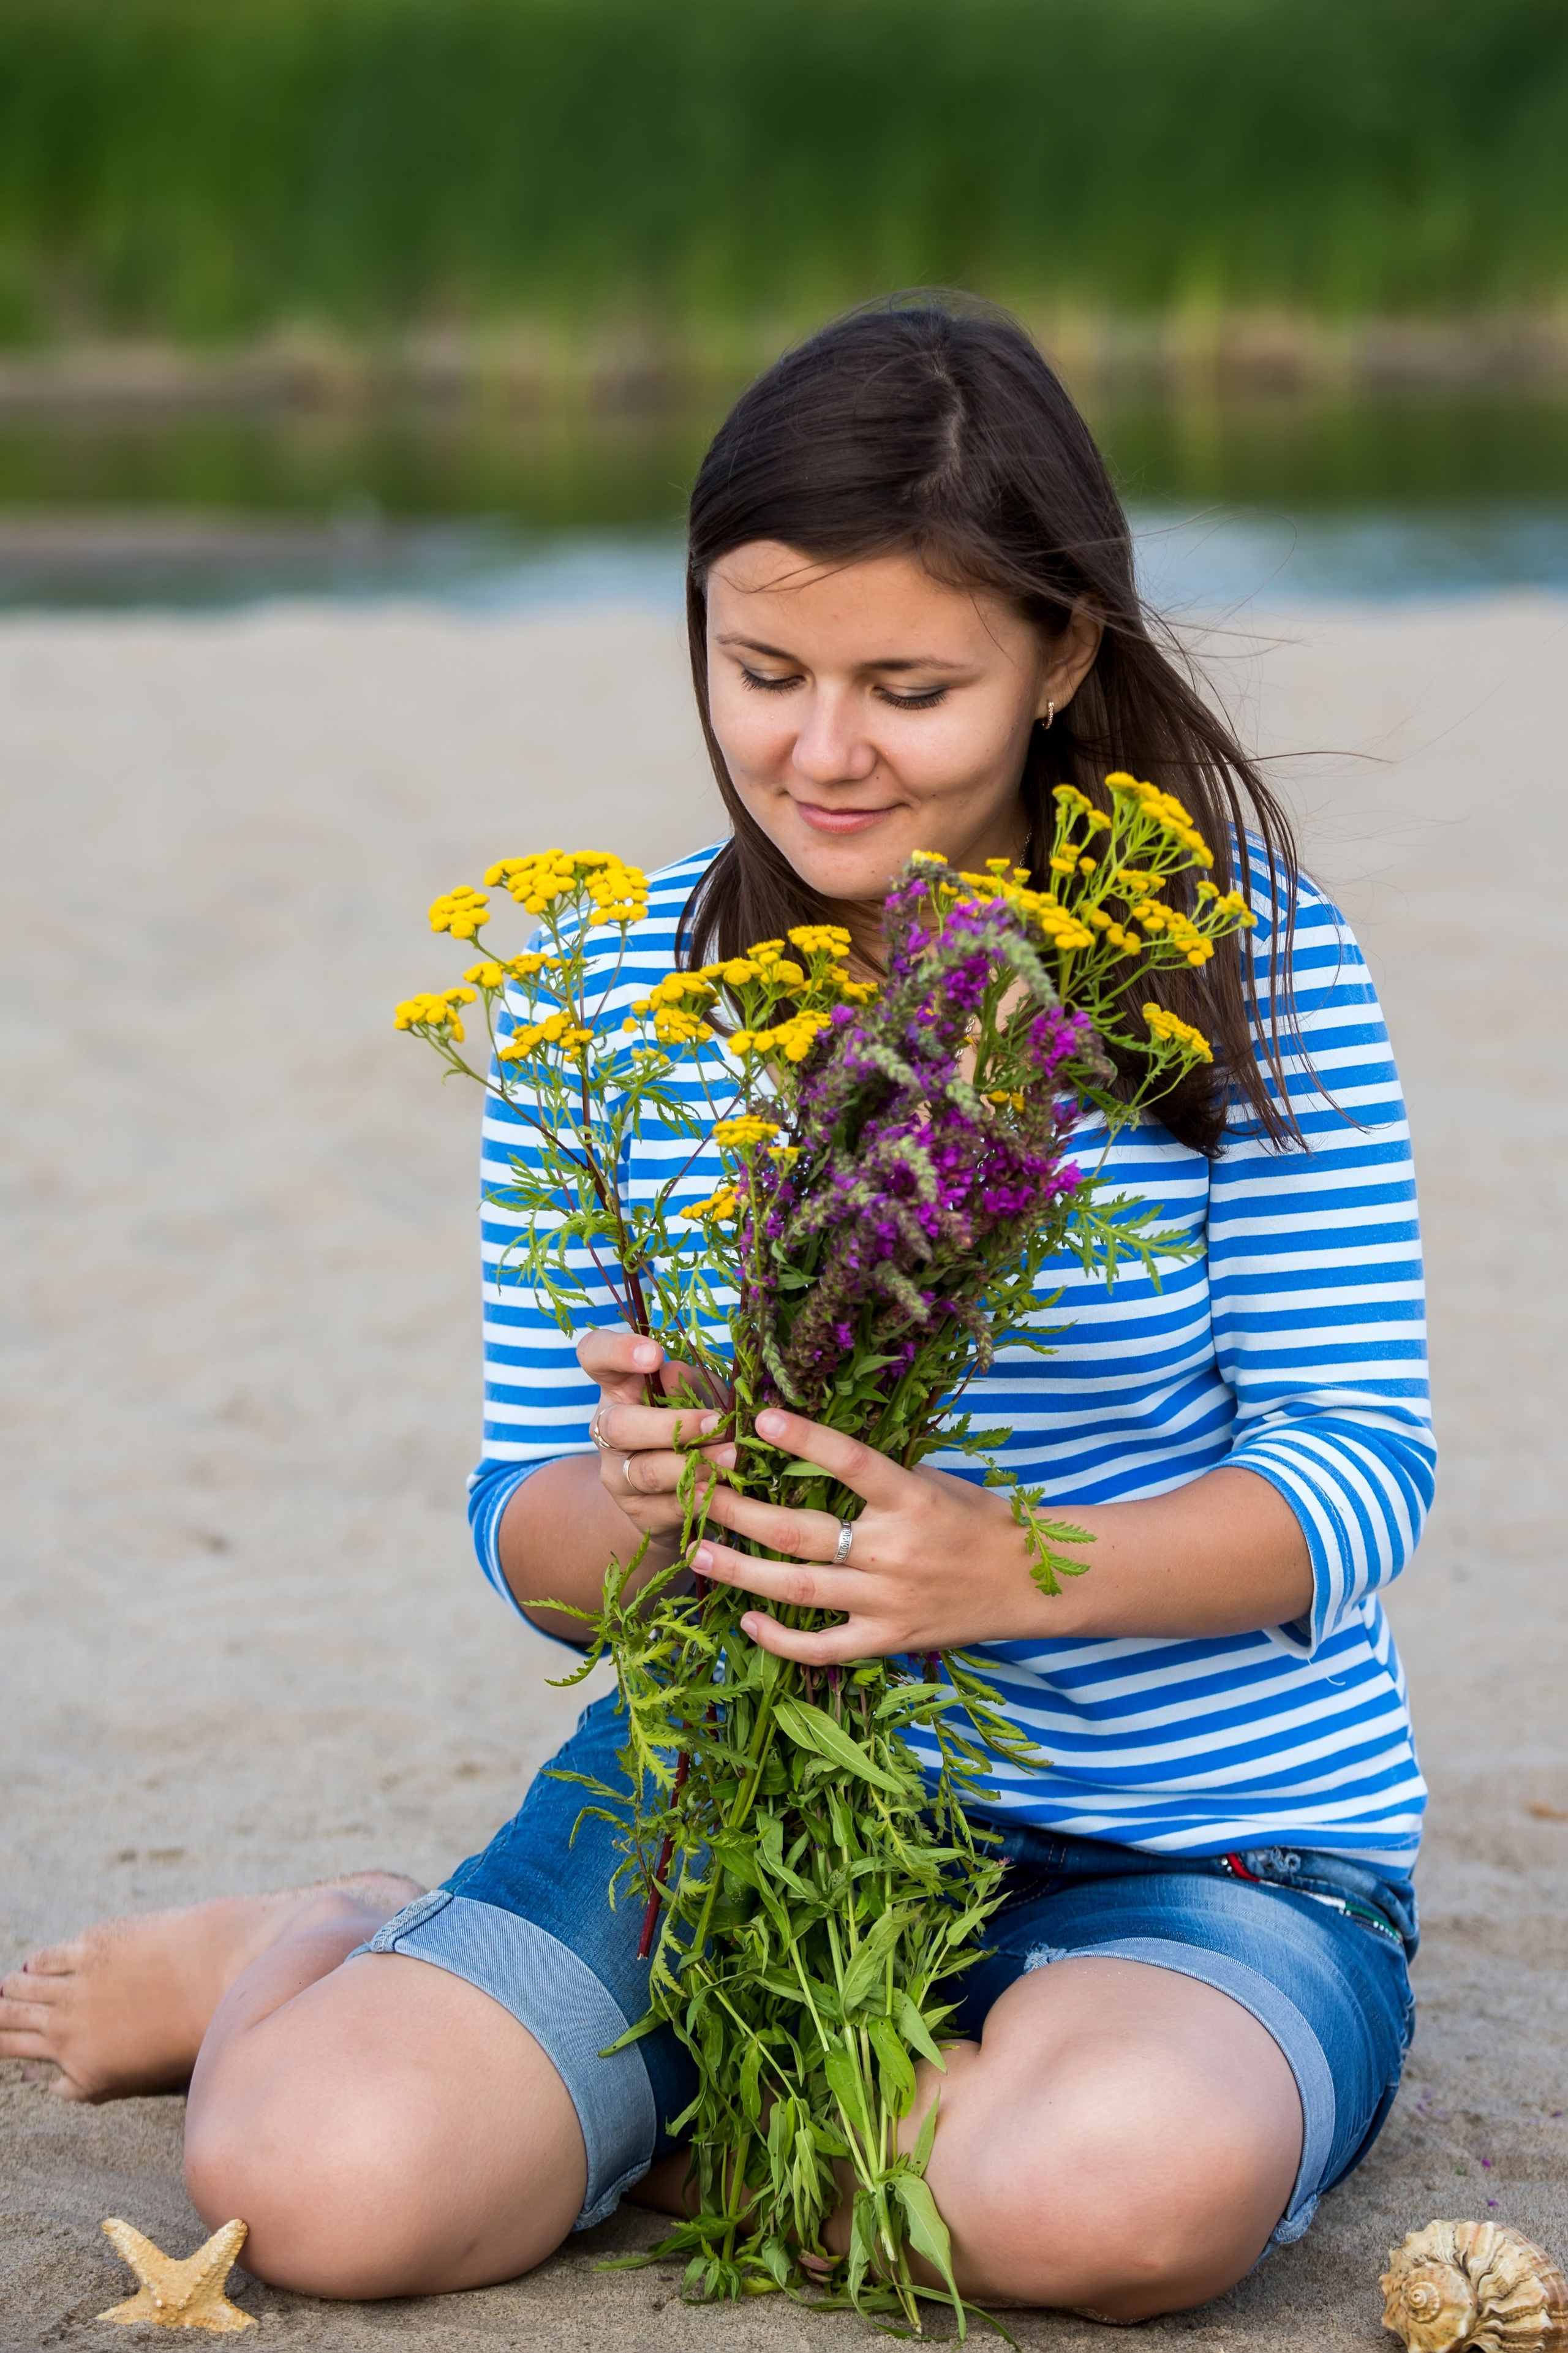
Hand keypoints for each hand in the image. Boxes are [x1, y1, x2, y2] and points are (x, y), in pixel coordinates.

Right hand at [576, 1329, 735, 1551]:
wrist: (664, 1498)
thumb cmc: (688, 1427)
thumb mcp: (695, 1396)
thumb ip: (691, 1384)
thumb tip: (676, 1373)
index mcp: (618, 1387)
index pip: (594, 1356)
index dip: (616, 1352)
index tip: (654, 1355)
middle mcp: (607, 1430)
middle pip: (620, 1425)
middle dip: (672, 1424)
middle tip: (715, 1423)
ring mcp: (619, 1475)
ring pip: (646, 1471)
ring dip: (693, 1463)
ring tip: (733, 1458)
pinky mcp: (640, 1514)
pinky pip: (668, 1507)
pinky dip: (698, 1497)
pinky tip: (721, 1491)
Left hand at [690, 1407, 1051, 1662]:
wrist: (1030, 1583)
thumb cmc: (978, 1520)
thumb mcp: (935, 1481)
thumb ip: (880, 1474)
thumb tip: (814, 1447)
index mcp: (912, 1499)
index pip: (850, 1462)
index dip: (804, 1439)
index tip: (759, 1418)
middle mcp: (895, 1549)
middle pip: (800, 1532)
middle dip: (738, 1511)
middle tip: (694, 1490)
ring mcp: (889, 1599)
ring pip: (800, 1589)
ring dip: (740, 1572)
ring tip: (696, 1552)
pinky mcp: (889, 1639)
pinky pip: (825, 1647)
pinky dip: (781, 1638)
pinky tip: (746, 1619)